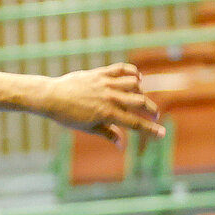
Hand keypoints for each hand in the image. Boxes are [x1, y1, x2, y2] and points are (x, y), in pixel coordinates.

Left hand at [41, 62, 165, 143]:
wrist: (52, 97)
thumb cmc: (68, 116)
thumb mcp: (89, 128)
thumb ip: (108, 134)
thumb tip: (122, 145)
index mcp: (107, 114)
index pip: (135, 123)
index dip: (150, 130)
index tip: (162, 133)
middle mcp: (109, 98)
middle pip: (139, 102)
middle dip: (151, 110)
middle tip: (154, 115)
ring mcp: (105, 83)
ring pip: (133, 84)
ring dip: (141, 91)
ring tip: (141, 97)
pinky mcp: (100, 73)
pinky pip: (121, 69)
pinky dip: (132, 72)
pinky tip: (137, 78)